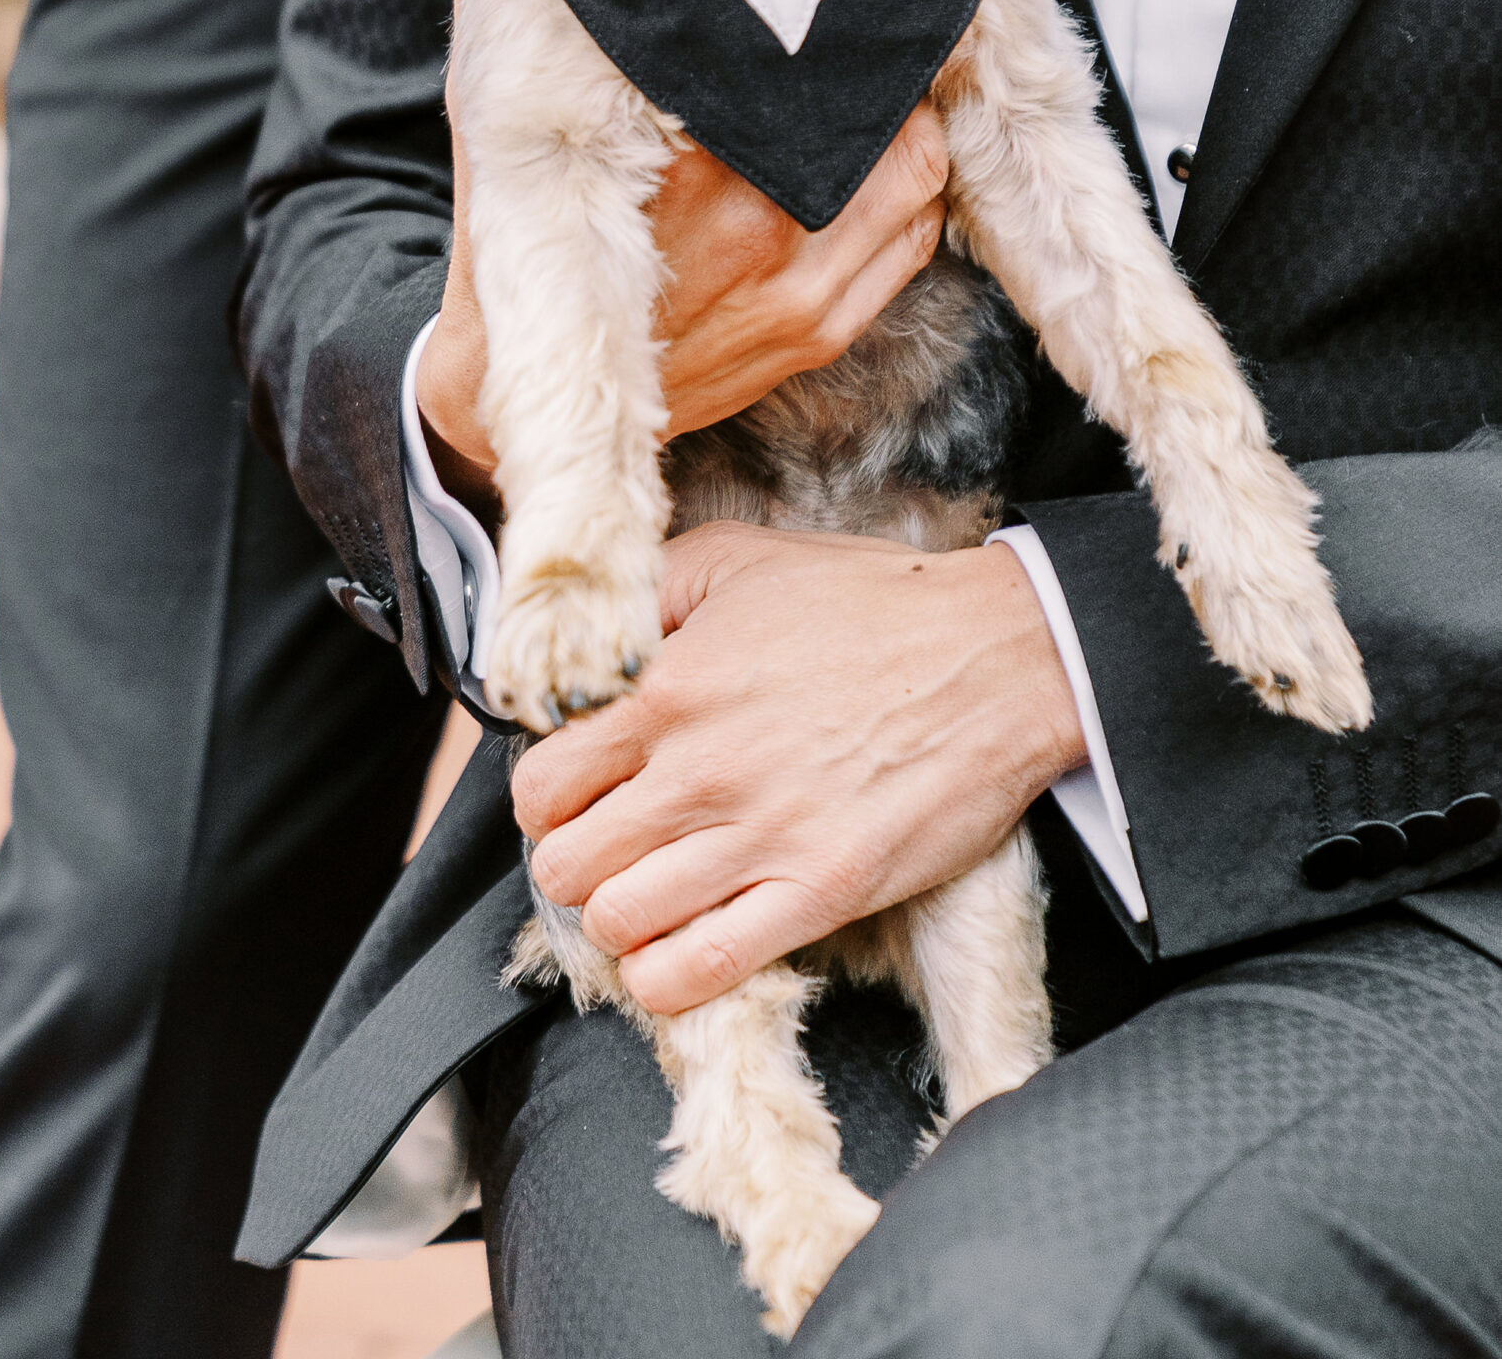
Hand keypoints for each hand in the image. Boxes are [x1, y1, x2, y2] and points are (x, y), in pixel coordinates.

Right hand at [415, 0, 952, 496]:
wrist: (510, 387)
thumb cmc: (506, 225)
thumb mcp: (490, 90)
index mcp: (680, 154)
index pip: (809, 53)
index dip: (842, 4)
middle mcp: (753, 223)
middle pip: (889, 108)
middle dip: (886, 60)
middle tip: (871, 18)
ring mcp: (798, 285)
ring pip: (920, 172)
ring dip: (912, 125)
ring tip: (877, 89)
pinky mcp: (820, 330)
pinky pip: (914, 241)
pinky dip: (914, 193)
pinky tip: (879, 159)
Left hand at [513, 521, 1084, 1013]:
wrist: (996, 658)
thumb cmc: (870, 604)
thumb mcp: (739, 559)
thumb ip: (644, 592)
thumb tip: (577, 640)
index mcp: (668, 687)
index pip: (539, 780)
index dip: (546, 793)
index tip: (576, 791)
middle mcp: (699, 769)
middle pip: (563, 863)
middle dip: (572, 858)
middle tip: (608, 844)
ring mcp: (758, 838)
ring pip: (616, 922)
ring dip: (616, 917)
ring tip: (645, 892)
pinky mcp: (818, 893)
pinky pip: (698, 973)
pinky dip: (666, 976)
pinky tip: (678, 945)